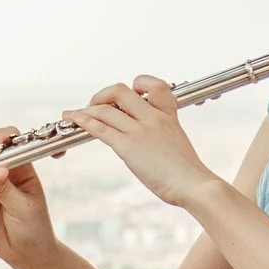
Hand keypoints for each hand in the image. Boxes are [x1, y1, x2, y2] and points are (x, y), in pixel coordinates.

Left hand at [75, 74, 218, 210]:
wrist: (194, 185)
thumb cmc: (187, 171)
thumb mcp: (176, 142)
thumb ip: (161, 133)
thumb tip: (146, 139)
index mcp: (168, 114)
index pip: (154, 84)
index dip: (138, 84)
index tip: (128, 97)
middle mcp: (153, 117)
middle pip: (120, 91)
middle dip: (102, 95)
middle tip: (95, 106)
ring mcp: (141, 130)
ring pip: (105, 109)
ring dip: (86, 110)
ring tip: (75, 115)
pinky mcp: (129, 146)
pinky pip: (100, 128)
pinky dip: (83, 121)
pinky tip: (74, 120)